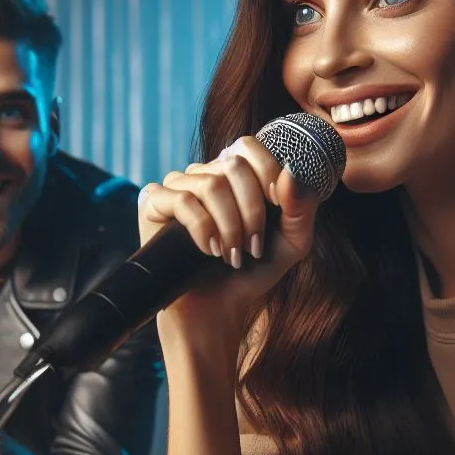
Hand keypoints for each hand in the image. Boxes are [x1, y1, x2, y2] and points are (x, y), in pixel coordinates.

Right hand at [138, 136, 320, 336]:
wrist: (219, 308)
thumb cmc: (253, 272)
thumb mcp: (292, 241)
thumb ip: (301, 206)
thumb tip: (290, 171)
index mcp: (234, 174)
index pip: (248, 146)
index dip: (266, 172)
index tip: (276, 207)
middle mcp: (204, 174)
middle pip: (233, 165)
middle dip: (251, 211)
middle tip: (253, 247)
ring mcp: (176, 187)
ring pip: (209, 184)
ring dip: (229, 226)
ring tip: (232, 256)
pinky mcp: (153, 204)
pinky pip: (181, 200)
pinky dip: (202, 228)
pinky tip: (209, 251)